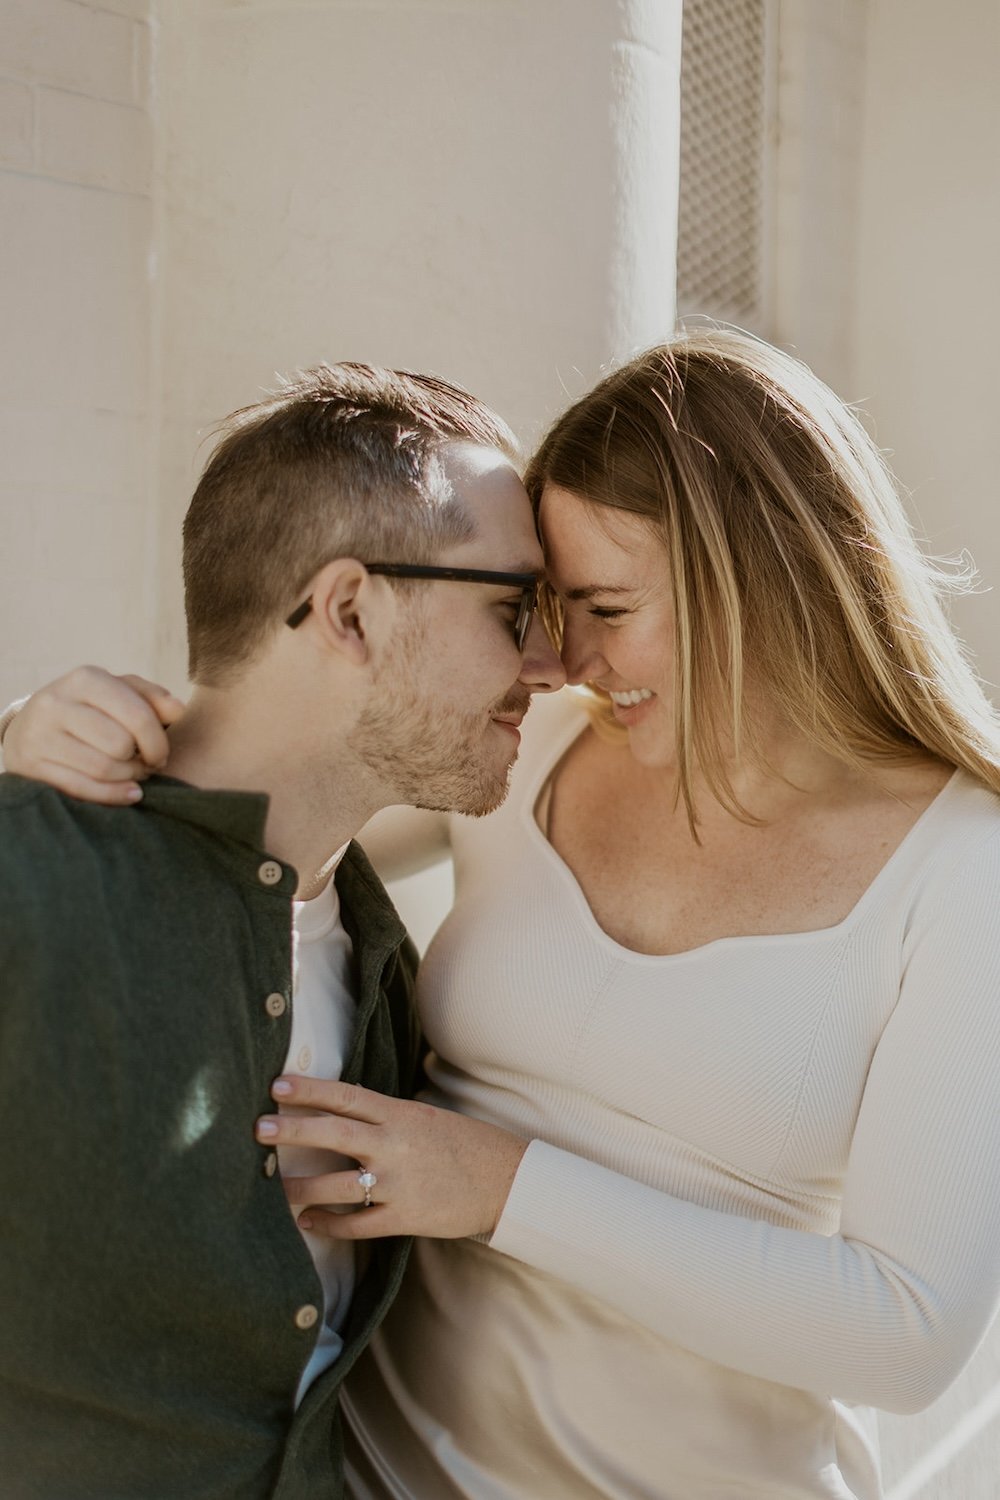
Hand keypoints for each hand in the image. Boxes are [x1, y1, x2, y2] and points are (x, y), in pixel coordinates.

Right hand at [2, 666, 185, 803]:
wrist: (30, 726)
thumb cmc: (90, 709)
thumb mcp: (119, 693)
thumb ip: (152, 698)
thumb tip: (179, 710)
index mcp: (85, 679)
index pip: (137, 715)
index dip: (158, 741)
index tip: (162, 754)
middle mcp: (57, 703)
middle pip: (120, 744)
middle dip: (142, 761)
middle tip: (146, 765)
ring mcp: (39, 735)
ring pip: (102, 768)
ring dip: (128, 778)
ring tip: (133, 775)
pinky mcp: (30, 765)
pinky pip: (82, 788)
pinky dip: (113, 795)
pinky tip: (129, 794)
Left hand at [256, 1076, 528, 1240]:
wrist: (506, 1181)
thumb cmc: (461, 1144)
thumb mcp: (423, 1117)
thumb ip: (383, 1116)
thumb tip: (337, 1111)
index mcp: (400, 1114)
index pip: (345, 1096)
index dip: (309, 1090)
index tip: (276, 1086)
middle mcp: (395, 1144)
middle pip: (333, 1134)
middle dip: (292, 1131)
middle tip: (257, 1129)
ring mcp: (398, 1183)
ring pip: (336, 1186)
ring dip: (300, 1189)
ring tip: (274, 1190)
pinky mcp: (404, 1217)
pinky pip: (356, 1225)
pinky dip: (328, 1225)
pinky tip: (309, 1223)